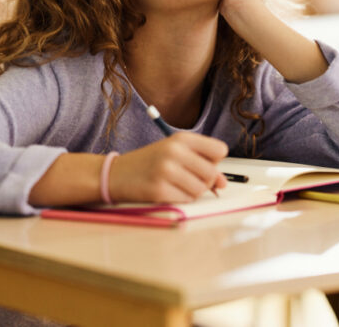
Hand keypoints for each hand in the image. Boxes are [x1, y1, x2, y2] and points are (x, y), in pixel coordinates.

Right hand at [108, 133, 228, 203]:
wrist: (115, 174)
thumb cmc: (150, 163)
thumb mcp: (176, 155)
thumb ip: (202, 164)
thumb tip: (223, 183)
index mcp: (181, 138)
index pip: (220, 150)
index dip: (215, 162)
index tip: (202, 165)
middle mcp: (174, 151)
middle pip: (211, 173)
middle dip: (205, 181)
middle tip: (187, 179)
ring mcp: (165, 171)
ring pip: (200, 189)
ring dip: (193, 192)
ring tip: (176, 185)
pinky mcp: (158, 190)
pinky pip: (186, 200)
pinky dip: (180, 199)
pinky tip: (167, 192)